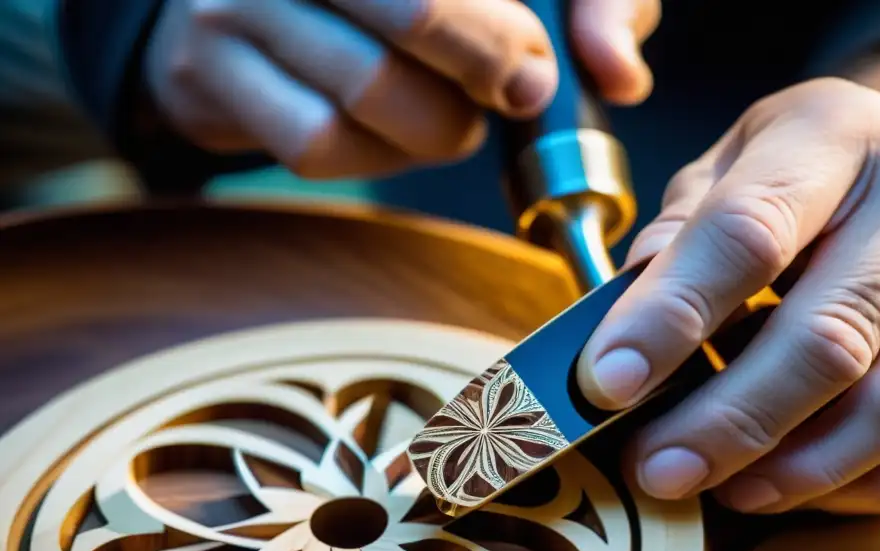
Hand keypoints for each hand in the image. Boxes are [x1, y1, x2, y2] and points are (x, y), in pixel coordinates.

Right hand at [143, 0, 659, 176]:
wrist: (242, 11)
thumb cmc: (396, 1)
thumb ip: (587, 4)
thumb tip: (622, 75)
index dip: (504, 31)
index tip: (533, 71)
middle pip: (417, 13)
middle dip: (482, 71)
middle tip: (509, 96)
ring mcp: (237, 0)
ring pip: (368, 92)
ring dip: (435, 129)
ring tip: (450, 118)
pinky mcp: (209, 71)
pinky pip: (318, 144)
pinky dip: (376, 159)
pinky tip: (391, 137)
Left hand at [576, 78, 879, 513]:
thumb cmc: (792, 186)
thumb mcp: (723, 175)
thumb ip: (676, 239)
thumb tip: (624, 333)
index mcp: (841, 134)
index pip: (749, 232)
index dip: (672, 316)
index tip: (606, 384)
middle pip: (828, 337)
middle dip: (728, 420)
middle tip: (657, 468)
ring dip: (793, 469)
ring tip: (717, 488)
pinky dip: (854, 486)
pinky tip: (786, 488)